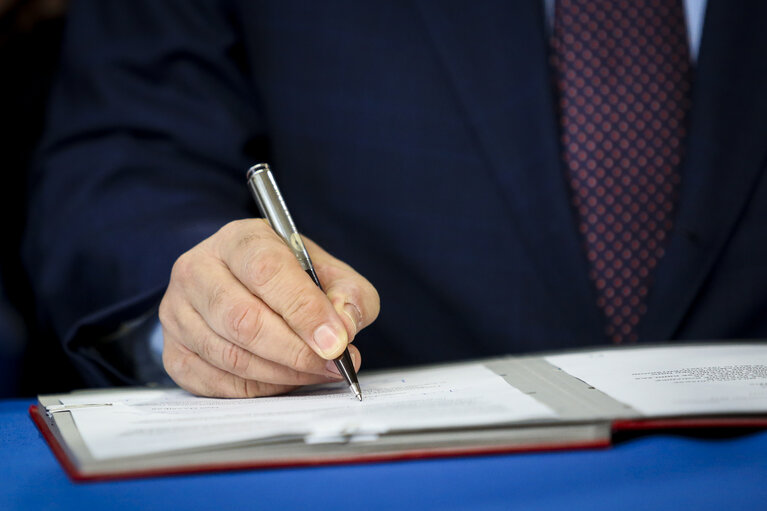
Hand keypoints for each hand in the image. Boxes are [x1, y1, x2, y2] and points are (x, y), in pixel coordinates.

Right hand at [159, 219, 379, 396]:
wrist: (242, 282)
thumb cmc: (289, 277)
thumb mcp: (329, 271)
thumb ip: (349, 295)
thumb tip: (344, 329)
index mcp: (238, 240)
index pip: (266, 271)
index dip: (304, 310)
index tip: (336, 341)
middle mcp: (197, 270)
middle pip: (243, 320)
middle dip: (296, 351)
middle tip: (334, 364)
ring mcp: (178, 312)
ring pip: (229, 356)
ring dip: (282, 373)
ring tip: (318, 371)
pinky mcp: (172, 350)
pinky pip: (215, 382)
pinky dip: (258, 389)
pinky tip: (286, 380)